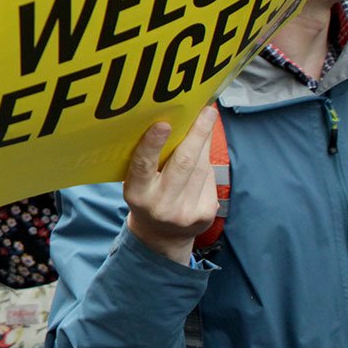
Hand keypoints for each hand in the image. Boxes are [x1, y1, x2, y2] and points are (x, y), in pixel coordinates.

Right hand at [121, 106, 220, 264]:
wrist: (162, 237)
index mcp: (138, 195)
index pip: (143, 167)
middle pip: (183, 163)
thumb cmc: (147, 198)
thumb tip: (169, 123)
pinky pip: (209, 179)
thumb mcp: (137, 184)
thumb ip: (148, 161)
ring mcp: (186, 212)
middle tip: (206, 111)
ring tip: (206, 120)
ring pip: (201, 168)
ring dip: (204, 142)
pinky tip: (202, 155)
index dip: (152, 144)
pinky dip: (206, 164)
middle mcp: (161, 205)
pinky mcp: (205, 214)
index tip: (163, 124)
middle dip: (197, 134)